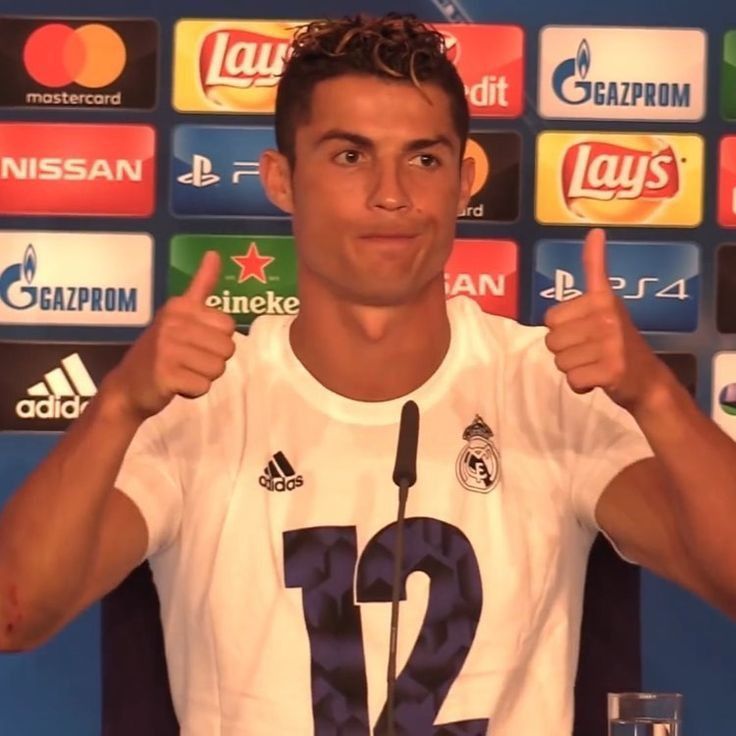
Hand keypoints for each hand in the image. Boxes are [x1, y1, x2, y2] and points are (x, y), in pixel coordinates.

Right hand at [101, 251, 236, 422]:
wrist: (127, 387)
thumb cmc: (161, 350)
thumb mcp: (178, 314)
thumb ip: (200, 286)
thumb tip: (214, 253)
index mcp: (180, 306)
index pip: (228, 326)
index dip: (216, 339)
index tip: (194, 341)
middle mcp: (173, 323)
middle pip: (227, 349)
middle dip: (212, 360)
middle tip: (188, 360)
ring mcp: (167, 349)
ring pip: (217, 369)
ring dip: (203, 376)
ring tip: (181, 371)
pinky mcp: (165, 375)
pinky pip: (203, 386)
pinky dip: (193, 391)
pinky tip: (175, 385)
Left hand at [543, 228, 669, 414]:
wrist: (649, 381)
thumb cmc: (619, 342)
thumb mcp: (607, 305)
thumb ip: (595, 274)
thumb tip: (595, 232)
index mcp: (603, 299)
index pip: (551, 315)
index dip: (560, 327)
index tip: (587, 305)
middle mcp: (606, 318)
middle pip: (551, 340)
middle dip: (565, 350)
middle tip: (590, 350)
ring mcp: (610, 344)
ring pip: (560, 361)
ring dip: (573, 367)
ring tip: (595, 363)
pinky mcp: (611, 369)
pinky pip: (572, 379)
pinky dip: (580, 384)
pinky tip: (597, 379)